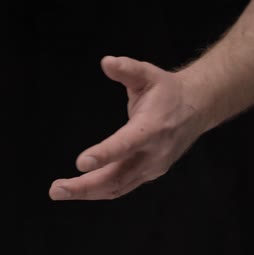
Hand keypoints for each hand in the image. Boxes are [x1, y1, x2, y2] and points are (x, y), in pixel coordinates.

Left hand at [49, 56, 203, 199]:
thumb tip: (106, 62)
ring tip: (60, 191)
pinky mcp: (150, 173)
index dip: (104, 154)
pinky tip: (81, 189)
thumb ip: (128, 69)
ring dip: (88, 192)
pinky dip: (100, 190)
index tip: (80, 163)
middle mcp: (154, 153)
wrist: (197, 108)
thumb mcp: (149, 74)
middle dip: (86, 186)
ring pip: (118, 187)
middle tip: (56, 189)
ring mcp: (153, 167)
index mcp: (152, 127)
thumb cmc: (167, 91)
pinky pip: (123, 186)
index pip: (126, 144)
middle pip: (118, 176)